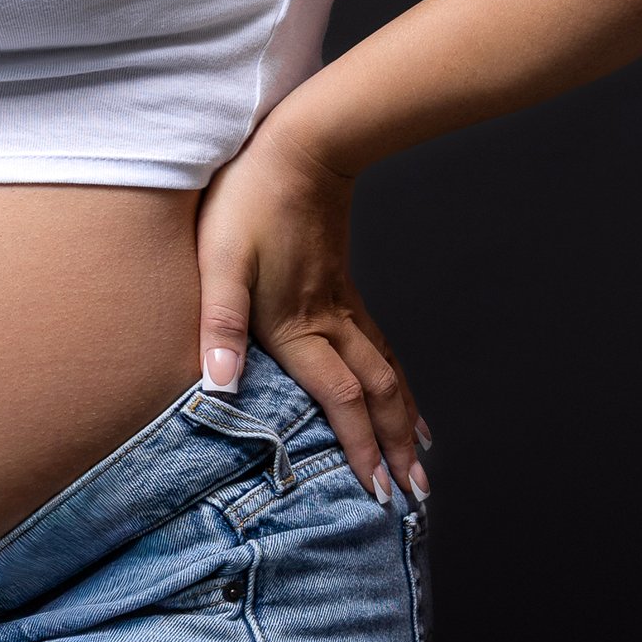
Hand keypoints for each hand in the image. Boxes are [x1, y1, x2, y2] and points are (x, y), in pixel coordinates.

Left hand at [194, 112, 428, 503]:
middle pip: (375, 395)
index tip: (379, 491)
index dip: (359, 448)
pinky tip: (399, 386)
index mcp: (298, 325)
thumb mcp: (219, 262)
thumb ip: (220, 325)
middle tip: (416, 494)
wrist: (302, 148)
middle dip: (396, 447)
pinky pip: (379, 344)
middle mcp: (331, 322)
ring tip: (422, 455)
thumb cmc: (251, 202)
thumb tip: (220, 387)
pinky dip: (396, 376)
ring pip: (386, 371)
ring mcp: (343, 304)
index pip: (338, 400)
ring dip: (404, 417)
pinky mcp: (342, 286)